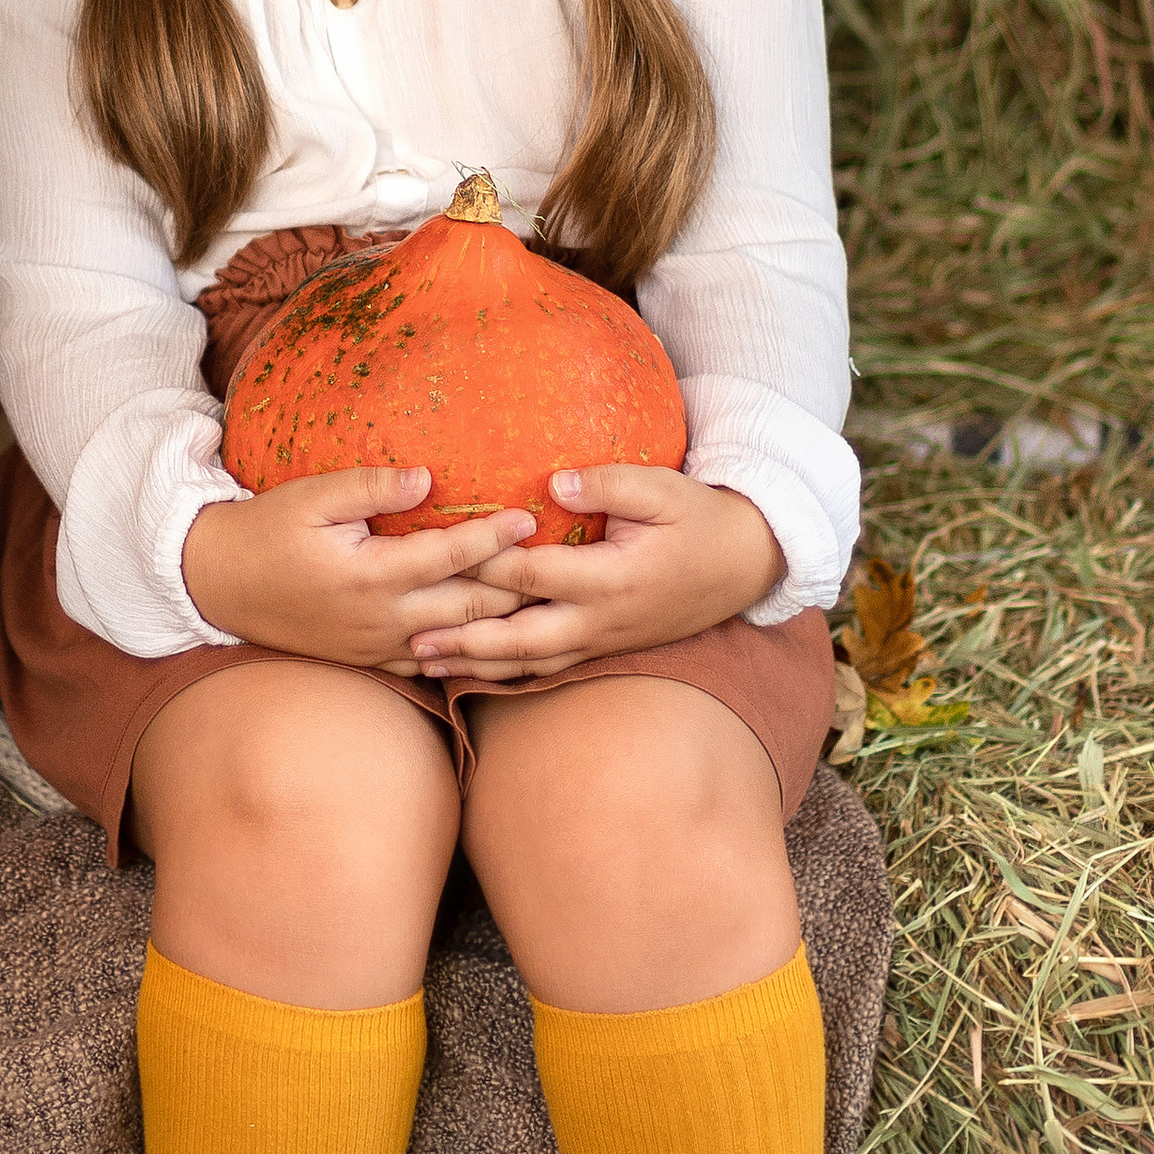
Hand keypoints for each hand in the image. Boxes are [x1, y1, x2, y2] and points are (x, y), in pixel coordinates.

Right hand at [183, 464, 537, 669]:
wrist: (218, 585)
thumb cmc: (266, 530)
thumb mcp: (311, 496)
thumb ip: (370, 487)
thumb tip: (427, 478)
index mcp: (369, 576)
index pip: (448, 556)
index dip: (493, 537)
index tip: (529, 516)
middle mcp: (380, 620)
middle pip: (468, 609)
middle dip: (516, 587)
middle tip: (558, 564)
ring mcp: (376, 647)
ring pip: (457, 643)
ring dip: (500, 626)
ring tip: (542, 601)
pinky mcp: (371, 660)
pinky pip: (433, 665)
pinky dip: (469, 654)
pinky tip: (498, 642)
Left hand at [408, 464, 785, 681]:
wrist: (742, 565)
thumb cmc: (697, 519)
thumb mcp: (662, 489)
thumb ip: (608, 483)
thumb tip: (554, 480)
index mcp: (610, 578)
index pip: (532, 574)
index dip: (483, 566)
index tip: (435, 557)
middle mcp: (599, 620)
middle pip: (519, 637)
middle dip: (464, 639)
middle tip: (411, 638)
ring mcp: (600, 640)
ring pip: (528, 663)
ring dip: (474, 665)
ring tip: (421, 665)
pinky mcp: (600, 647)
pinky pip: (545, 668)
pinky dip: (503, 673)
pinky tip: (466, 671)